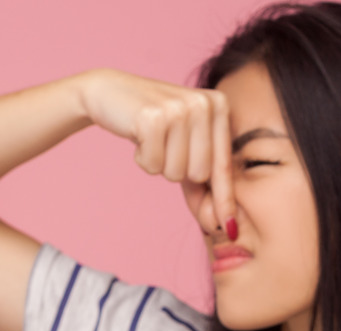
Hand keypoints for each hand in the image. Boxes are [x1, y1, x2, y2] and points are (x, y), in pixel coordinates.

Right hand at [79, 69, 234, 232]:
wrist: (111, 92)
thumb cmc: (154, 125)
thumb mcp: (185, 147)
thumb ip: (204, 183)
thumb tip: (221, 225)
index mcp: (219, 106)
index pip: (223, 164)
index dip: (224, 198)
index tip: (229, 228)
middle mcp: (204, 104)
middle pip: (200, 174)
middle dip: (178, 170)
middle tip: (165, 145)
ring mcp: (179, 108)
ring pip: (176, 173)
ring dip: (159, 163)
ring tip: (152, 138)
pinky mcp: (153, 117)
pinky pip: (153, 165)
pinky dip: (143, 158)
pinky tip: (138, 134)